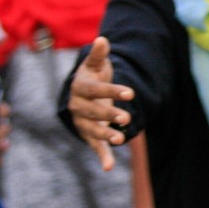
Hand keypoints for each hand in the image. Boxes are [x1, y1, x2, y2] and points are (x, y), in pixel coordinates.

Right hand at [67, 36, 132, 170]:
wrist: (83, 93)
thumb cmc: (92, 76)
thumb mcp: (96, 64)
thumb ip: (99, 54)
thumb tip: (102, 39)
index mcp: (79, 88)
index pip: (94, 90)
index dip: (112, 91)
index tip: (131, 93)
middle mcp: (77, 107)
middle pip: (92, 112)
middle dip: (109, 115)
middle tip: (127, 118)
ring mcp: (82, 122)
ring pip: (91, 131)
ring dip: (105, 135)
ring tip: (120, 139)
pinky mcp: (88, 135)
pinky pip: (94, 147)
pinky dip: (101, 157)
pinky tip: (109, 168)